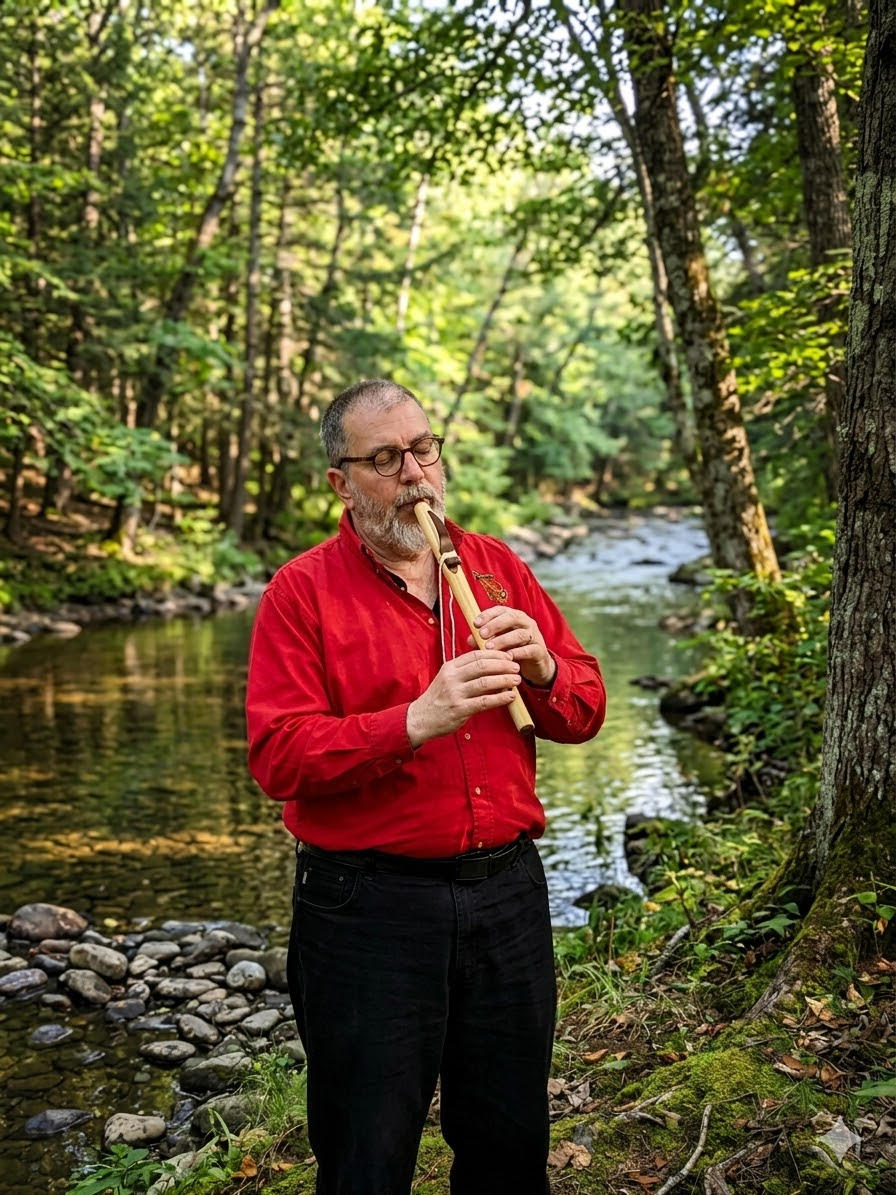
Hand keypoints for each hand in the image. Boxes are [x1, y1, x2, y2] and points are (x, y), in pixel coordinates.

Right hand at [406, 650, 521, 746]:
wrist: (421, 719)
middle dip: (503, 665)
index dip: (495, 654)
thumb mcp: (448, 678)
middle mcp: (452, 678)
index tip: (508, 656)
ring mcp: (455, 694)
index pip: (476, 655)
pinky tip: (510, 696)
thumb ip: (466, 670)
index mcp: (450, 667)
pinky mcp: (459, 709)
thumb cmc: (438, 698)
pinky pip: (484, 702)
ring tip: (517, 680)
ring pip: (485, 682)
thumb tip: (492, 664)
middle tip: (516, 667)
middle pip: (482, 666)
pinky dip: (500, 698)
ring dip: (504, 680)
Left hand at [469, 606, 555, 687]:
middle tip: (481, 634)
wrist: (535, 666)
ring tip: (489, 648)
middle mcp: (526, 623)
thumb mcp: (497, 643)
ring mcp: (534, 636)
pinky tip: (507, 657)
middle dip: (495, 625)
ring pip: (520, 634)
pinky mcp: (540, 651)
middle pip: (512, 617)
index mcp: (514, 617)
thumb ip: (484, 640)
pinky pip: (530, 650)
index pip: (501, 610)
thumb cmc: (513, 650)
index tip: (475, 623)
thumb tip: (469, 640)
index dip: (488, 615)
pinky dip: (518, 653)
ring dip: (503, 640)